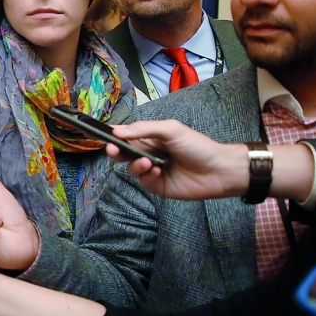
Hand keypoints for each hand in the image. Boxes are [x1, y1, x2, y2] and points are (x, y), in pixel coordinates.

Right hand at [107, 120, 248, 198]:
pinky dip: (147, 176)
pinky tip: (158, 171)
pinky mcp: (157, 186)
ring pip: (131, 168)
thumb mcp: (170, 129)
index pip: (126, 135)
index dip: (112, 135)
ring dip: (135, 165)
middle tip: (113, 150)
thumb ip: (143, 129)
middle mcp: (148, 153)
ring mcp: (152, 170)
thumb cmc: (197, 145)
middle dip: (115, 151)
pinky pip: (142, 181)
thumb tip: (117, 131)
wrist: (218, 170)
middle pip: (123, 153)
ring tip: (148, 163)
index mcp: (150, 137)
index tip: (97, 133)